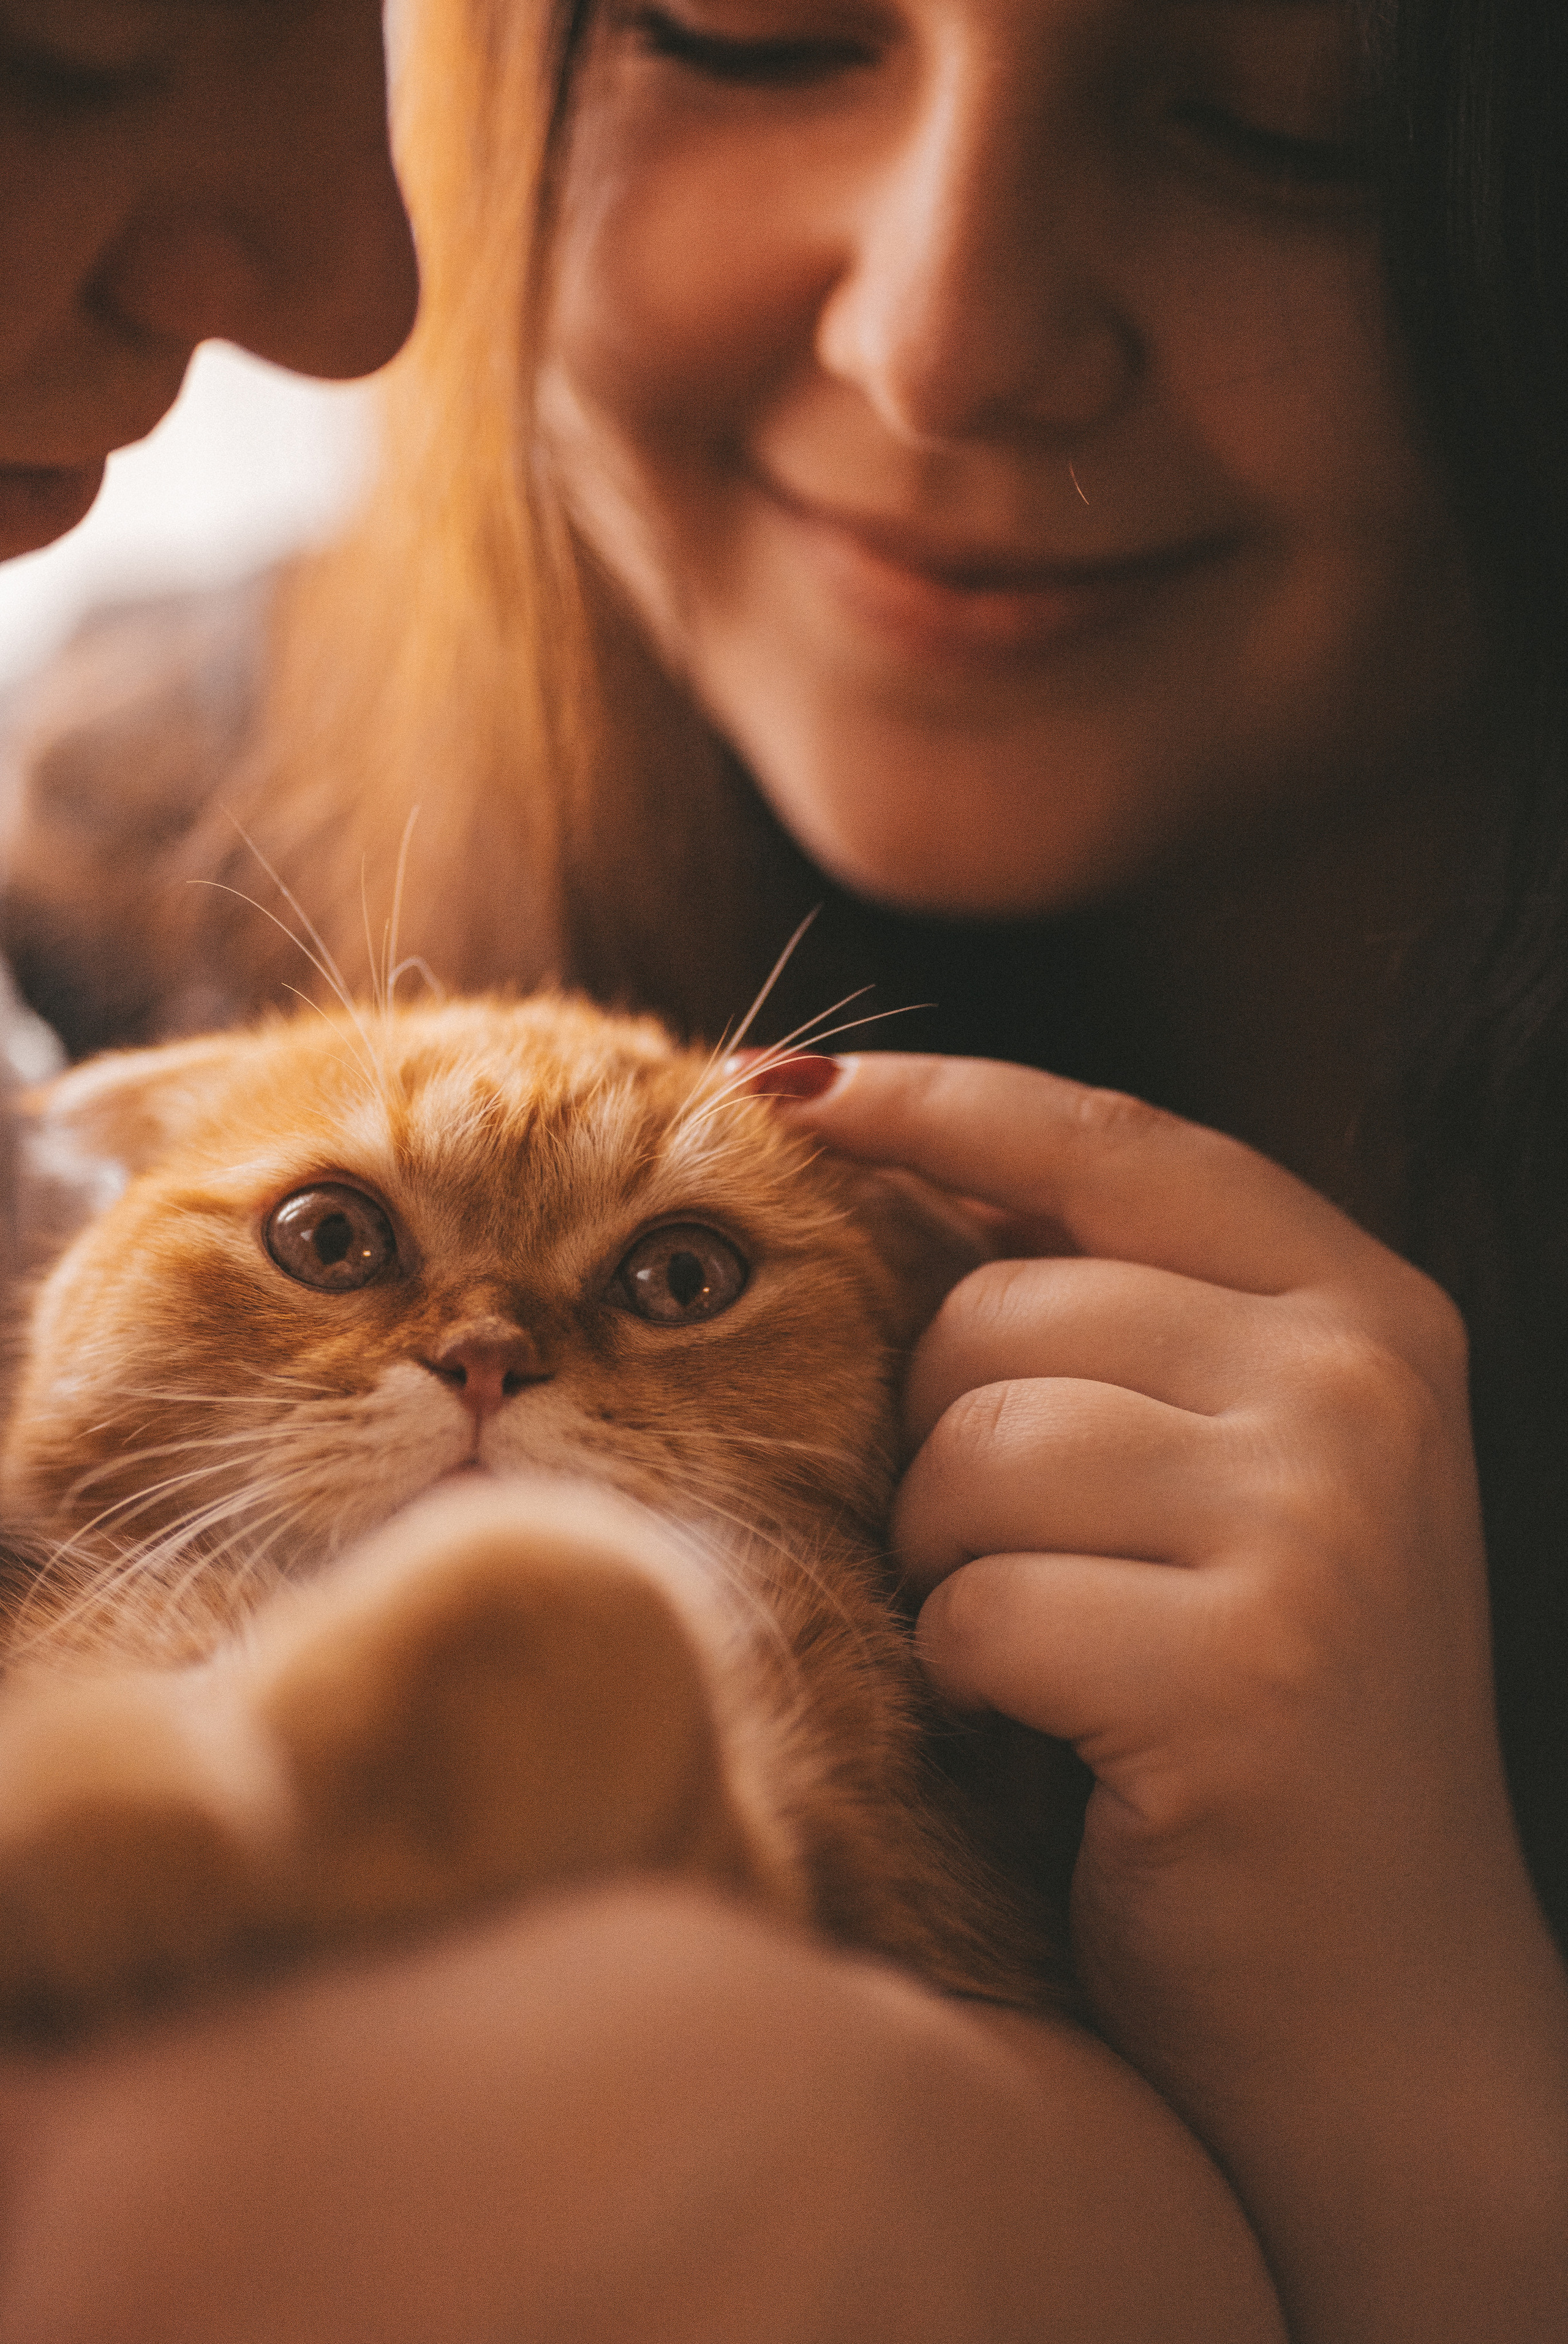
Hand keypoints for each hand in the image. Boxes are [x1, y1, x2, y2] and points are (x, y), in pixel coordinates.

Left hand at [771, 1051, 1567, 2343]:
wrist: (1379, 2000)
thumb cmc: (1250, 1706)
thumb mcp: (1223, 1473)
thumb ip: (1105, 1321)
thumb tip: (888, 1169)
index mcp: (1367, 1310)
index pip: (1113, 1143)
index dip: (934, 1102)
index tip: (778, 1091)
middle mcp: (1360, 1390)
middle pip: (994, 1313)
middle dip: (937, 1440)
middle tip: (1015, 1561)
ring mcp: (1316, 1523)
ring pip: (966, 1451)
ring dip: (948, 1564)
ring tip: (1041, 1653)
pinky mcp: (1241, 1669)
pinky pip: (975, 1607)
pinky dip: (968, 1681)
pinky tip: (1046, 1735)